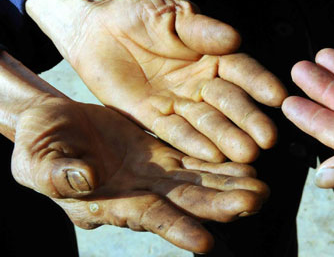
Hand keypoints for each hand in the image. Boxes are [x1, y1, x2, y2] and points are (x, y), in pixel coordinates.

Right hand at [12, 96, 268, 253]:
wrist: (52, 125)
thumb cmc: (38, 146)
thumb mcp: (40, 159)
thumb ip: (59, 171)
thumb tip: (83, 179)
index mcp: (108, 202)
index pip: (148, 217)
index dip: (176, 229)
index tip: (206, 242)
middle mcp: (137, 193)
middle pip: (185, 202)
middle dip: (220, 205)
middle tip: (255, 202)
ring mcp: (152, 174)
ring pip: (196, 182)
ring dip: (228, 185)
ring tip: (260, 188)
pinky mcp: (159, 153)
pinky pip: (194, 159)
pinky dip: (218, 163)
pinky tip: (244, 164)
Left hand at [68, 0, 286, 162]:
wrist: (95, 27)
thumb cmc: (138, 12)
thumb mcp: (169, 13)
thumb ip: (200, 29)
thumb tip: (235, 39)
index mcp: (212, 53)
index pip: (240, 69)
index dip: (259, 82)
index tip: (277, 97)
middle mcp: (201, 81)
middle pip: (229, 101)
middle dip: (248, 120)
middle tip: (268, 139)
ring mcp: (178, 101)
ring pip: (206, 121)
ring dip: (226, 138)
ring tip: (247, 155)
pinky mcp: (152, 117)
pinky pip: (173, 132)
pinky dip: (192, 144)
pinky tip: (211, 157)